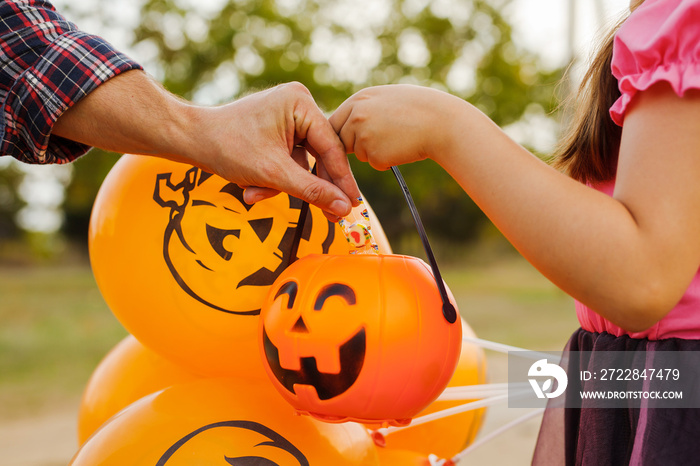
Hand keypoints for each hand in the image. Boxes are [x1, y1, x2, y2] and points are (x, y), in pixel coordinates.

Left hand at [53, 73, 359, 219]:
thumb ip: (312, 191)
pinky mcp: (278, 129)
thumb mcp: (273, 174)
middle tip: (332, 217)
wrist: (189, 139)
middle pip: (319, 156)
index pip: (331, 147)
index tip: (353, 206)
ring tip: (255, 194)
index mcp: (300, 103)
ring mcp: (288, 116)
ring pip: (303, 162)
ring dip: (283, 185)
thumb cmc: (227, 147)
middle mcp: (298, 104)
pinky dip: (275, 178)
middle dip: (309, 186)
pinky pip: (289, 160)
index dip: (342, 180)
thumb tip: (344, 209)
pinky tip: (252, 188)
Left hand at [329, 84, 463, 168]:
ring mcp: (362, 135)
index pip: (334, 121)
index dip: (341, 134)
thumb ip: (366, 108)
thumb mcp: (387, 98)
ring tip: (398, 138)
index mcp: (359, 99)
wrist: (441, 122)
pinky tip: (403, 148)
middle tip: (378, 143)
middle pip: (341, 140)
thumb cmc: (421, 109)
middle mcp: (356, 115)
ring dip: (374, 153)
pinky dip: (387, 161)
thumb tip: (351, 122)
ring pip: (359, 153)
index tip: (347, 142)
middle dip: (354, 146)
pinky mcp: (373, 154)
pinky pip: (375, 163)